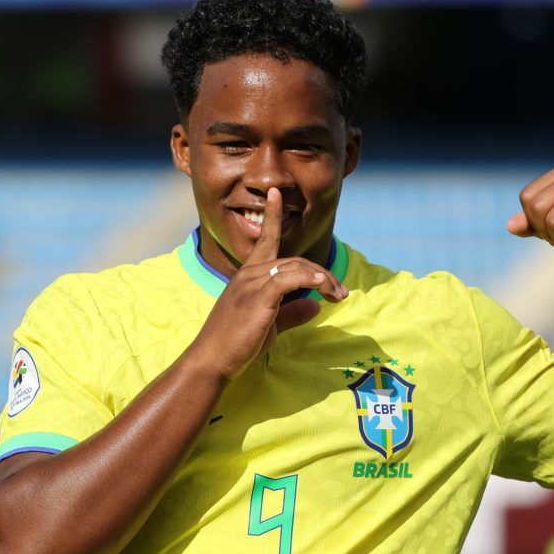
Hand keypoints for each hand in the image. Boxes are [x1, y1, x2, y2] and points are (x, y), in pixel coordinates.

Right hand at [188, 187, 347, 379]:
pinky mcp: (257, 297)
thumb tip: (315, 306)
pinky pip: (288, 279)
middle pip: (294, 260)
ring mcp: (251, 284)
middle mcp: (249, 274)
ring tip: (338, 295)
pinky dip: (308, 279)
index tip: (276, 193)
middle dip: (322, 274)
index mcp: (248, 276)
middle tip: (341, 293)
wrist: (212, 360)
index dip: (271, 216)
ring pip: (295, 267)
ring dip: (322, 279)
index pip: (264, 240)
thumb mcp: (270, 325)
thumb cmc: (237, 344)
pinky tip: (321, 286)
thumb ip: (291, 313)